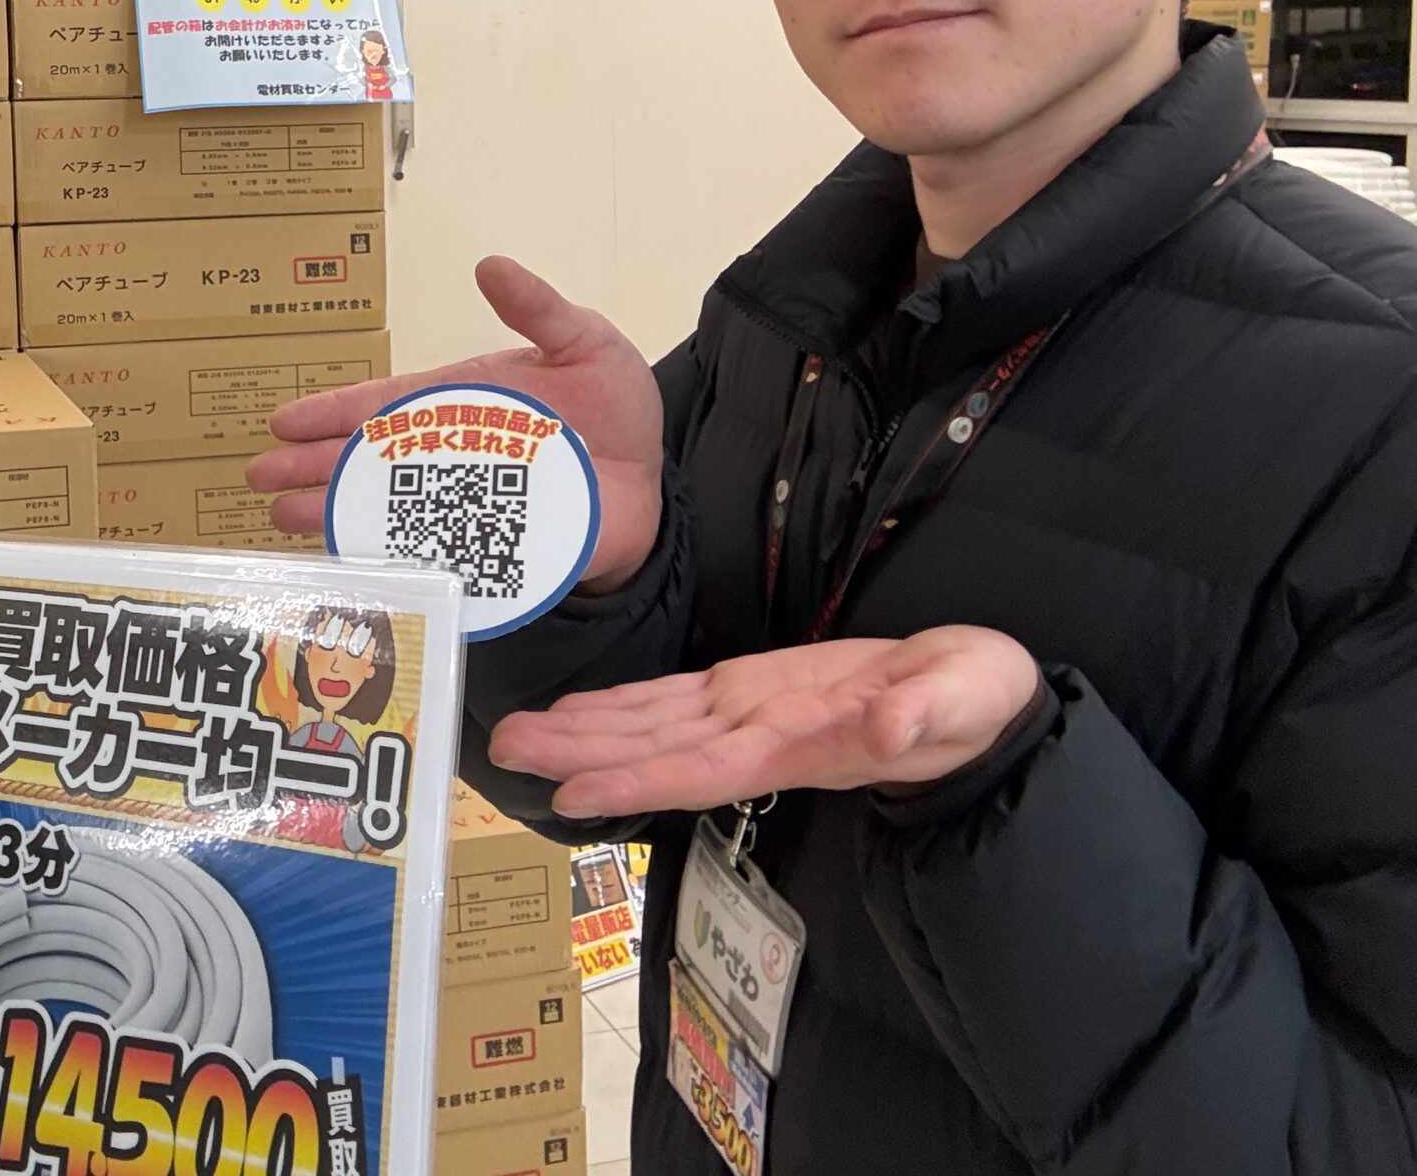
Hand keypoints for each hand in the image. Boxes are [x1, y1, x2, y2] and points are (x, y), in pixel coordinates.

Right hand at [244, 256, 663, 592]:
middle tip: (259, 477)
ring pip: (384, 509)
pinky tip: (349, 566)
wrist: (652, 481)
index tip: (283, 419)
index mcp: (456, 403)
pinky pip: (429, 554)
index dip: (332, 411)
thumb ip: (539, 310)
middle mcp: (446, 456)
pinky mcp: (488, 546)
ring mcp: (462, 503)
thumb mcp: (583, 344)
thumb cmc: (613, 408)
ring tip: (282, 517)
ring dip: (333, 514)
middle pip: (367, 462)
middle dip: (312, 467)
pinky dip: (390, 560)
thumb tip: (490, 266)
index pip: (383, 405)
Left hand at [488, 628, 1043, 818]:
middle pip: (655, 750)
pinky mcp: (749, 687)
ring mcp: (748, 714)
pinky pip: (671, 699)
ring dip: (582, 732)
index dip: (638, 778)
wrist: (978, 701)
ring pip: (651, 724)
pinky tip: (576, 710)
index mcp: (799, 743)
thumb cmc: (973, 704)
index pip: (703, 767)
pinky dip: (620, 704)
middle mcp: (757, 736)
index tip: (573, 792)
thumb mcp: (964, 699)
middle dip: (579, 755)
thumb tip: (885, 725)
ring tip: (515, 735)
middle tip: (502, 754)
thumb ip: (926, 713)